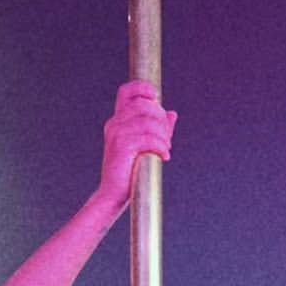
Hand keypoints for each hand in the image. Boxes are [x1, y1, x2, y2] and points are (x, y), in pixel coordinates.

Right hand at [97, 81, 175, 212]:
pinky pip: (148, 138)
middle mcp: (115, 123)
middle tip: (167, 138)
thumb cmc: (129, 174)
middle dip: (161, 119)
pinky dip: (161, 147)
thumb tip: (172, 113)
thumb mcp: (145, 147)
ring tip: (166, 149)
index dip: (143, 88)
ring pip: (148, 122)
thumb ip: (158, 129)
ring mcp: (117, 133)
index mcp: (118, 121)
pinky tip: (164, 157)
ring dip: (163, 135)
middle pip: (144, 105)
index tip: (157, 98)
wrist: (113, 196)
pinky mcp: (122, 146)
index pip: (127, 92)